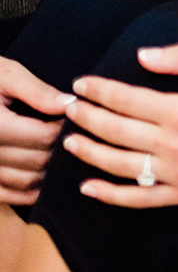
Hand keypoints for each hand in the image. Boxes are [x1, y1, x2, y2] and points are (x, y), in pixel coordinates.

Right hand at [0, 56, 74, 206]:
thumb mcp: (7, 75)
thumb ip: (38, 92)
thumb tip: (70, 104)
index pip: (43, 136)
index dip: (65, 129)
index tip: (77, 119)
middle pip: (37, 161)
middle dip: (60, 151)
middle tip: (76, 138)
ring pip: (25, 182)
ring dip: (47, 174)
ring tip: (63, 157)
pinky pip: (5, 196)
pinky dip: (26, 193)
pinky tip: (41, 183)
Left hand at [64, 45, 177, 206]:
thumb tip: (142, 56)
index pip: (128, 100)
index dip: (100, 90)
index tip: (81, 83)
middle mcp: (175, 146)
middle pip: (117, 131)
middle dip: (87, 117)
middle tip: (68, 106)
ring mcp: (177, 175)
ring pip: (121, 166)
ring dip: (91, 153)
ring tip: (69, 140)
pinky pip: (139, 198)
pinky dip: (111, 195)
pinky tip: (89, 187)